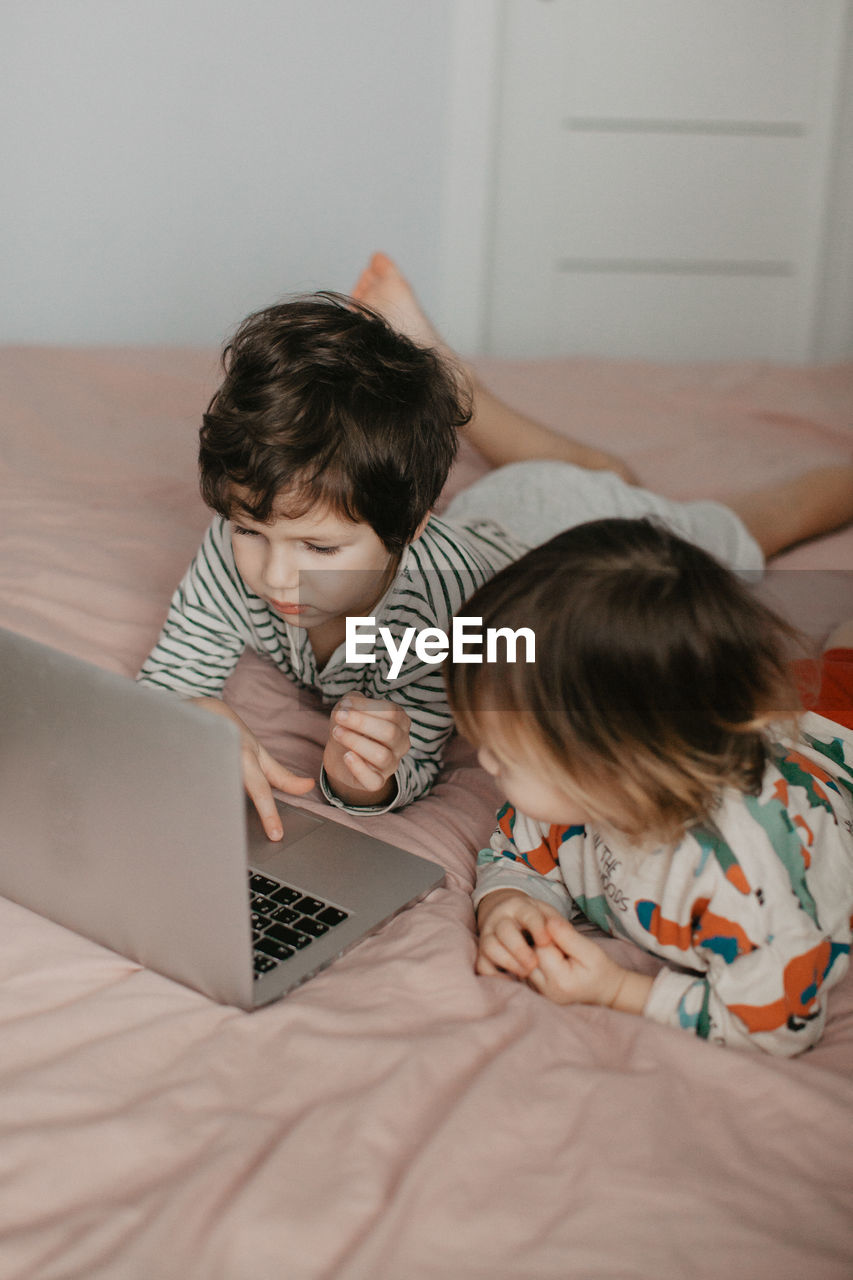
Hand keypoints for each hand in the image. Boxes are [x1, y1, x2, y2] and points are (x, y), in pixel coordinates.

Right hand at [192, 697, 314, 840]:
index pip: (260, 791)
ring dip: (213, 810)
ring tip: (204, 819)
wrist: (201, 712)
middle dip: (234, 817)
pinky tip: (188, 808)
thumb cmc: (235, 737)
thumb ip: (282, 777)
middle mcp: (225, 761)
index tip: (276, 836)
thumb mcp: (260, 756)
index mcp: (244, 759)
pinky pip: (194, 795)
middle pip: (232, 801)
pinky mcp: (184, 768)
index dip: (269, 815)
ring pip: (212, 799)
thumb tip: (309, 786)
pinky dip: (196, 804)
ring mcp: (203, 765)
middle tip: (228, 825)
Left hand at [323, 694, 410, 806]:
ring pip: (382, 756)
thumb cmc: (350, 727)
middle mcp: (401, 744)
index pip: (392, 712)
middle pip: (390, 732)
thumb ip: (352, 701)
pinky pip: (373, 780)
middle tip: (338, 717)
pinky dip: (358, 768)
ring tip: (337, 733)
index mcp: (401, 722)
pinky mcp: (377, 782)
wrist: (340, 755)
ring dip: (356, 742)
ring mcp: (391, 764)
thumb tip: (349, 705)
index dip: (367, 707)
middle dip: (361, 722)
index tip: (344, 705)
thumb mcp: (351, 708)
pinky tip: (346, 756)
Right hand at [475, 890, 565, 980]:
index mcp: (520, 906)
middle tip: (534, 964)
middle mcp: (500, 919)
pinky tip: (511, 980)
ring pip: (489, 946)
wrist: (507, 917)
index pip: (527, 914)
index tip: (546, 942)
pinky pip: (481, 964)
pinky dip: (494, 975)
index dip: (537, 928)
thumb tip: (564, 934)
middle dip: (519, 949)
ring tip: (525, 972)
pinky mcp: (482, 952)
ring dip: (508, 961)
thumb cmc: (534, 920)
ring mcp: (488, 935)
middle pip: (504, 930)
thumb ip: (557, 924)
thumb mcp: (547, 914)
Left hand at [526, 915, 652, 1014]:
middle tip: (562, 945)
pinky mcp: (538, 992)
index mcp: (560, 981)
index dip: (549, 935)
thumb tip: (547, 921)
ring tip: (558, 952)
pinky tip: (553, 959)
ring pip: (525, 962)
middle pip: (529, 955)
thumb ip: (567, 937)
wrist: (605, 991)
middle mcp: (546, 990)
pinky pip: (528, 970)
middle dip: (542, 944)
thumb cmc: (600, 970)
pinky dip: (537, 961)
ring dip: (538, 952)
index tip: (564, 935)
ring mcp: (540, 993)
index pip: (541, 948)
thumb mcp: (590, 950)